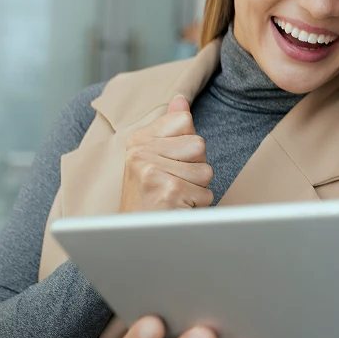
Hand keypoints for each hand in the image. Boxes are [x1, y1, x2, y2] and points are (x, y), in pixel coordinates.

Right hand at [120, 96, 213, 211]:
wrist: (132, 238)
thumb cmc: (148, 197)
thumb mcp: (151, 157)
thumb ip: (169, 126)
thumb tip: (180, 99)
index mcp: (138, 140)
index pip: (185, 121)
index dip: (186, 146)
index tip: (167, 163)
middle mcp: (140, 153)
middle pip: (199, 145)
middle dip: (194, 168)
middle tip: (171, 184)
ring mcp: (153, 172)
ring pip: (205, 170)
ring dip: (196, 188)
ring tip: (174, 197)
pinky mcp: (168, 192)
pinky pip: (205, 193)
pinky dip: (196, 205)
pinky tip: (176, 209)